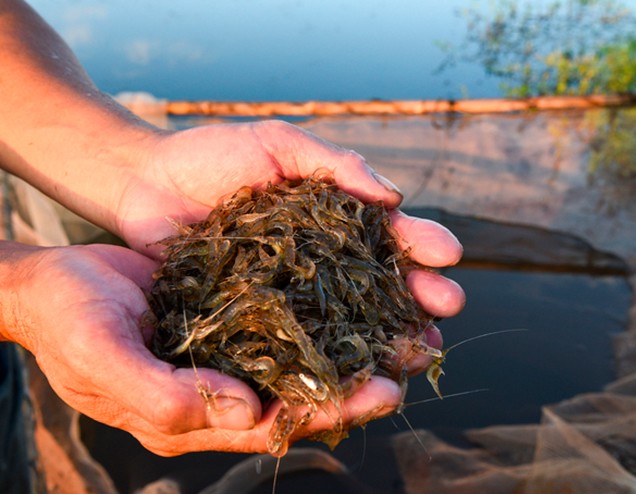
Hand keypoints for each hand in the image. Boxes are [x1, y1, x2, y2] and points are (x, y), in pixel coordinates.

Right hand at [0, 242, 404, 455]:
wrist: (49, 279)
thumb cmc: (68, 320)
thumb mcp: (104, 359)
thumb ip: (167, 397)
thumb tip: (247, 411)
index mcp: (198, 415)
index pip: (277, 423)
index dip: (329, 410)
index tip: (380, 392)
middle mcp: (225, 385)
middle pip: (306, 390)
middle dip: (363, 378)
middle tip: (417, 356)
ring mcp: (232, 345)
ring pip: (307, 352)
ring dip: (357, 340)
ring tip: (410, 323)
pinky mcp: (235, 306)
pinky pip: (289, 311)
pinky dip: (326, 304)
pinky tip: (361, 285)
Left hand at [109, 120, 462, 452]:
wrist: (141, 184)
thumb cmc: (212, 157)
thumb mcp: (278, 145)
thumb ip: (335, 162)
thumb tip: (394, 196)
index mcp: (336, 220)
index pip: (389, 235)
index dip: (421, 245)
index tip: (447, 257)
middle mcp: (322, 263)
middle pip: (382, 286)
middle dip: (419, 298)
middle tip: (445, 311)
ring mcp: (292, 297)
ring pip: (351, 323)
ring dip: (390, 339)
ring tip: (420, 352)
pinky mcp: (258, 324)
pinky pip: (300, 345)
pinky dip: (331, 362)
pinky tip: (356, 376)